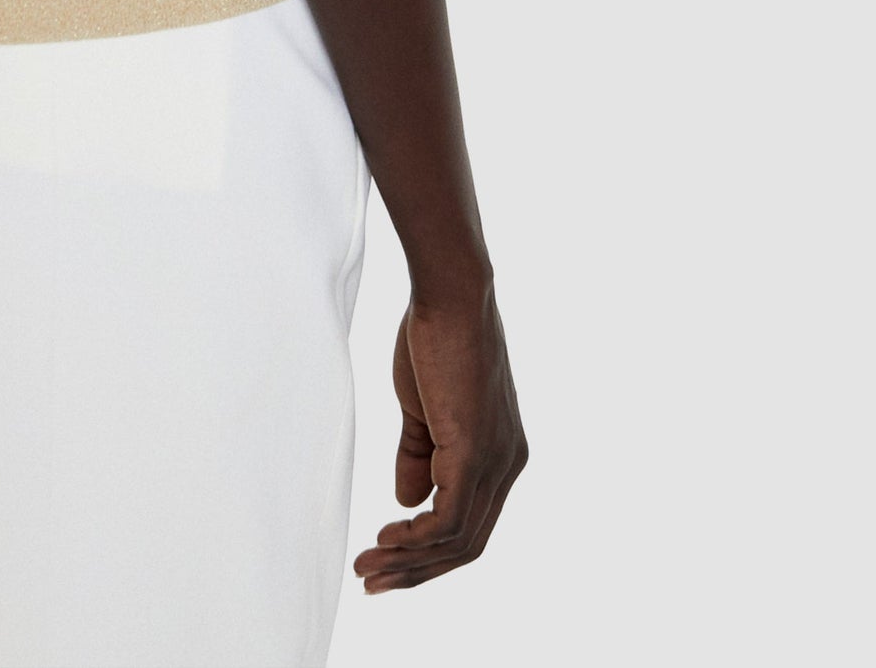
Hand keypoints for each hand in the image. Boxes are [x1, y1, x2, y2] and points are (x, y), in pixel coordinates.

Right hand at [353, 290, 526, 594]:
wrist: (449, 294)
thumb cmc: (434, 337)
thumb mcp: (423, 409)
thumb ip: (419, 455)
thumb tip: (408, 502)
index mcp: (500, 455)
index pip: (469, 523)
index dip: (427, 550)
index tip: (384, 557)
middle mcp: (508, 466)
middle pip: (467, 544)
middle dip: (416, 570)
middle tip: (371, 581)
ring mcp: (496, 462)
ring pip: (458, 540)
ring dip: (409, 560)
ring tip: (368, 566)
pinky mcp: (476, 453)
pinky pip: (449, 519)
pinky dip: (417, 538)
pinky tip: (386, 538)